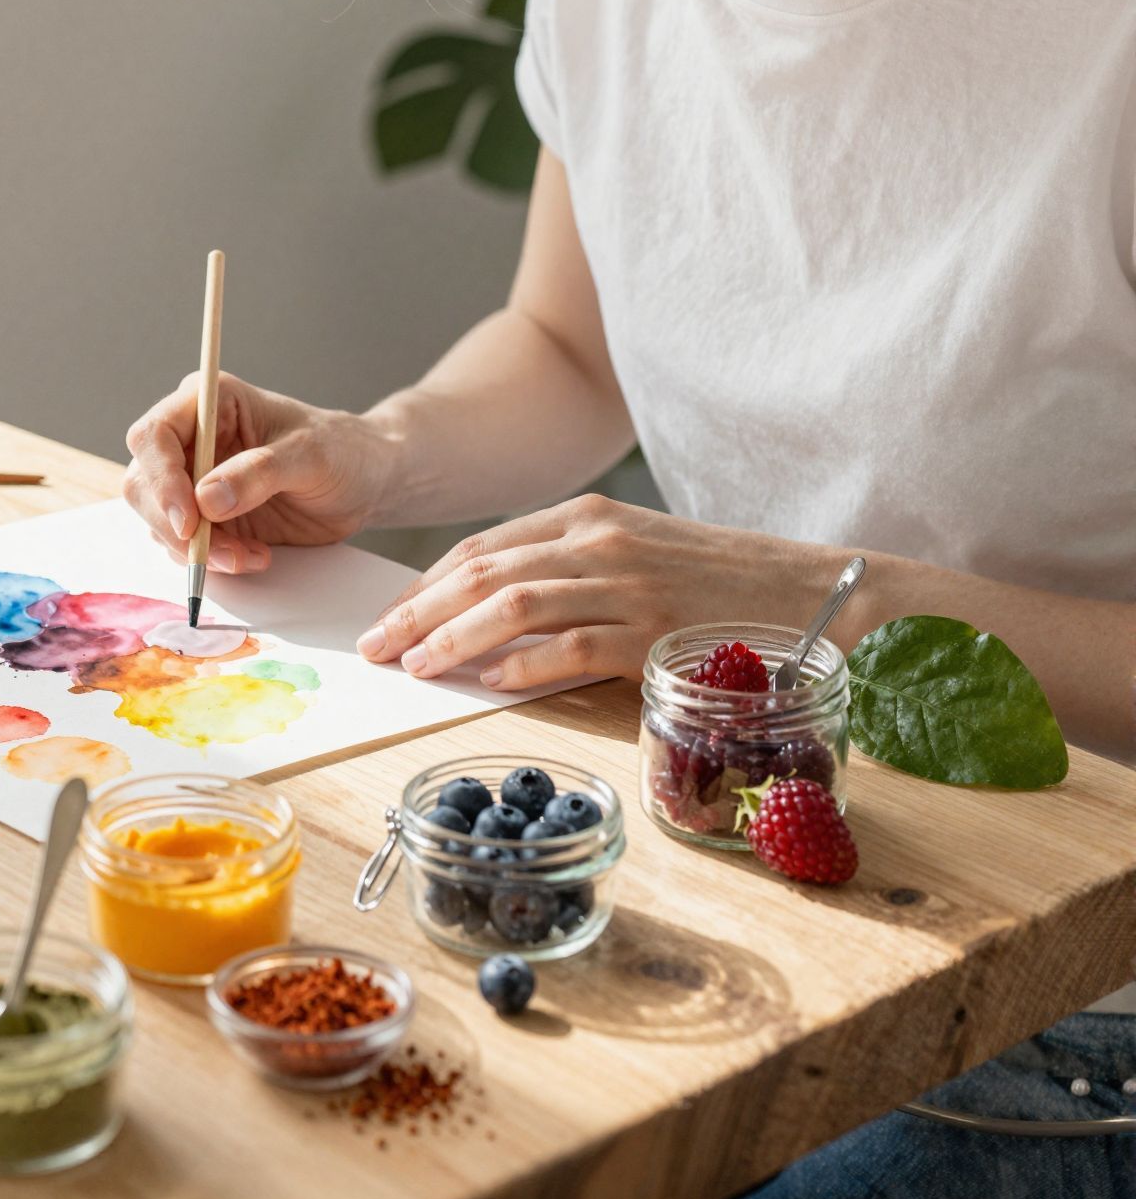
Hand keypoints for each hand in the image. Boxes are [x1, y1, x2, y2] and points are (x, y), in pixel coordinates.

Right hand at [123, 372, 389, 571]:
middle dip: (173, 525)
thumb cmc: (341, 451)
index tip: (189, 519)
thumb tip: (206, 499)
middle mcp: (191, 439)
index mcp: (210, 402)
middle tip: (214, 553)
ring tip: (249, 556)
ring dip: (196, 549)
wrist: (363, 482)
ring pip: (158, 520)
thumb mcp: (309, 456)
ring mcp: (193, 480)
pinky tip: (254, 557)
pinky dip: (212, 561)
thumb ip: (258, 473)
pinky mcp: (205, 517)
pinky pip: (184, 545)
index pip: (154, 435)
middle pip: (143, 483)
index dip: (162, 478)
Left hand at [356, 494, 837, 690]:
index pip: (482, 547)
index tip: (390, 618)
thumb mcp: (636, 554)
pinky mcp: (657, 631)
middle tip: (375, 647)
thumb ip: (566, 574)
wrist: (823, 592)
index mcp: (587, 518)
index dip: (426, 585)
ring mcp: (629, 584)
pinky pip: (572, 645)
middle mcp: (600, 542)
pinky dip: (523, 663)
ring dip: (452, 637)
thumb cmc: (721, 583)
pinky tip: (489, 680)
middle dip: (417, 611)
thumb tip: (490, 623)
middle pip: (482, 572)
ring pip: (514, 604)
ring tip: (414, 667)